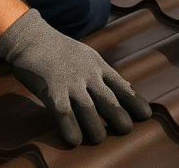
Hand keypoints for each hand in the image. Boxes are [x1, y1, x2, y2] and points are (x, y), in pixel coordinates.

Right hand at [0, 9, 151, 145]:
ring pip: (88, 109)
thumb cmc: (61, 50)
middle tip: (127, 129)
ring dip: (95, 126)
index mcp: (98, 65)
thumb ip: (104, 73)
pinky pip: (64, 113)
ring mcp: (70, 82)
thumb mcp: (88, 57)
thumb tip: (126, 87)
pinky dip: (70, 127)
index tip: (146, 115)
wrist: (32, 38)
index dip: (134, 101)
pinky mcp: (52, 90)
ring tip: (99, 139)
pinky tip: (75, 140)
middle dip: (119, 115)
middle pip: (108, 99)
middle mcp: (87, 74)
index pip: (121, 85)